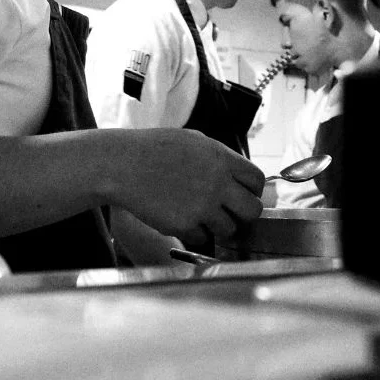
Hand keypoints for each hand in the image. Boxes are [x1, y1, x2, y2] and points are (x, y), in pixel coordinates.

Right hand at [112, 129, 263, 247]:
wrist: (122, 164)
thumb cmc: (155, 149)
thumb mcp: (193, 141)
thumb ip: (220, 158)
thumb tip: (241, 178)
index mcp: (220, 158)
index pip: (257, 181)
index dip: (252, 190)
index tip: (243, 195)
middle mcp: (217, 182)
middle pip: (253, 210)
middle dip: (243, 214)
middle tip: (229, 212)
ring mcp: (202, 206)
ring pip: (229, 229)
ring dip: (217, 225)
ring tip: (197, 212)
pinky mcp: (184, 225)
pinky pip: (202, 238)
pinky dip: (193, 232)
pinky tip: (178, 215)